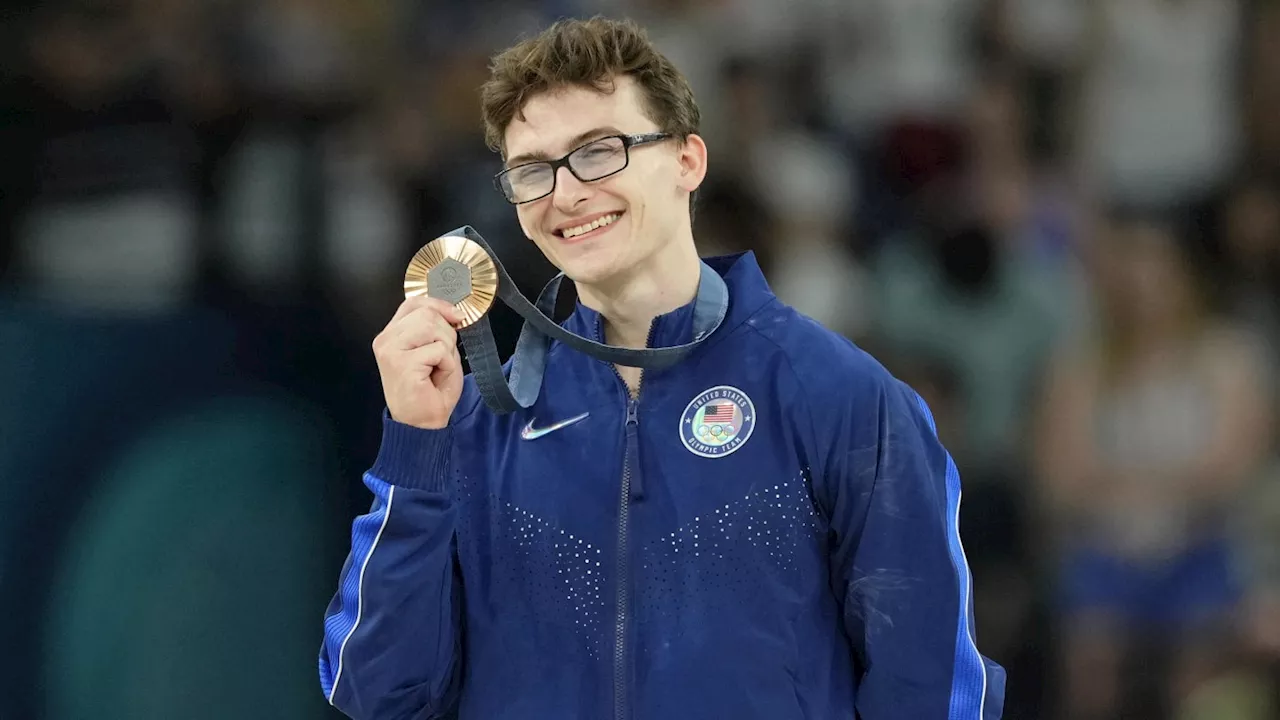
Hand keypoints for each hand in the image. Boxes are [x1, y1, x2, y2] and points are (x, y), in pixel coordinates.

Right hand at [373, 297, 464, 429]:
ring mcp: (390, 350)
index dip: (438, 305)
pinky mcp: (401, 363)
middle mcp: (386, 339)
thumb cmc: (429, 390)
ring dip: (446, 349)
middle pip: (427, 313)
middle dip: (446, 334)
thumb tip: (453, 312)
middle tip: (442, 359)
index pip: (413, 302)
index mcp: (392, 334)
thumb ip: (436, 328)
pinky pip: (439, 350)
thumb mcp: (435, 350)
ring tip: (438, 367)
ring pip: (433, 327)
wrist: (423, 424)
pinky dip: (447, 365)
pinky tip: (436, 377)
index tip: (456, 316)